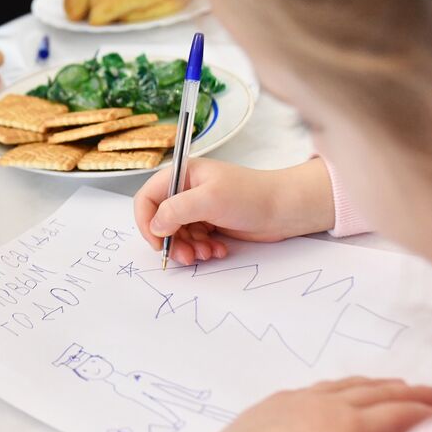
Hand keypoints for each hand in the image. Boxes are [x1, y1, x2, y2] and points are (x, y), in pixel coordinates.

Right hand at [134, 158, 336, 264]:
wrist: (284, 209)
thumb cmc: (251, 195)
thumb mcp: (208, 200)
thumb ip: (175, 210)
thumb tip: (155, 226)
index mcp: (182, 175)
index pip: (147, 198)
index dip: (147, 221)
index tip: (158, 242)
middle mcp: (187, 191)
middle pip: (160, 221)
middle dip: (172, 242)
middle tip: (186, 256)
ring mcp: (199, 208)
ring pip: (177, 235)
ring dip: (189, 248)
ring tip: (207, 253)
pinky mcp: (210, 223)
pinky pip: (194, 241)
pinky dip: (202, 249)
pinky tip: (218, 250)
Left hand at [200, 377, 431, 431]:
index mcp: (349, 426)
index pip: (399, 416)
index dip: (426, 416)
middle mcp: (324, 404)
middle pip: (376, 392)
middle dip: (408, 392)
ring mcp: (293, 400)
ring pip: (344, 385)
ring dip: (374, 385)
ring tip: (392, 385)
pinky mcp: (269, 404)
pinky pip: (314, 387)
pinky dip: (339, 387)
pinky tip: (337, 392)